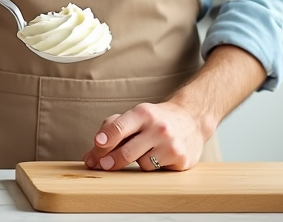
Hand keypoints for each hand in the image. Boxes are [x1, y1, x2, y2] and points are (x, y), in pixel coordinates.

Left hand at [82, 100, 205, 171]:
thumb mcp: (135, 116)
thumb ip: (112, 130)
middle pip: (127, 151)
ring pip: (141, 164)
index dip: (106, 138)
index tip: (97, 144)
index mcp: (143, 113)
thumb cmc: (155, 120)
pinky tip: (158, 156)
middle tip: (102, 166)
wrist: (192, 120)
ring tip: (144, 150)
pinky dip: (152, 166)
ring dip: (137, 162)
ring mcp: (171, 144)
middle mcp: (158, 127)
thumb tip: (91, 156)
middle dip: (111, 161)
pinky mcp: (181, 159)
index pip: (120, 127)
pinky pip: (156, 170)